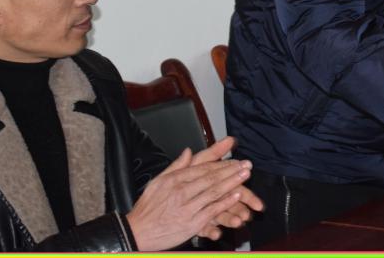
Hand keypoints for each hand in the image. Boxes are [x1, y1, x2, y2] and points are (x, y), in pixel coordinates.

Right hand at [126, 138, 259, 250]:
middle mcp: (182, 191)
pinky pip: (212, 210)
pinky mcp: (191, 223)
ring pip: (214, 192)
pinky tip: (236, 196)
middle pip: (212, 178)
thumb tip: (188, 151)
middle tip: (247, 164)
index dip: (221, 163)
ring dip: (232, 183)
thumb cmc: (147, 208)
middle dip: (231, 170)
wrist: (136, 232)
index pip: (203, 168)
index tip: (235, 159)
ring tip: (245, 175)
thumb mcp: (158, 182)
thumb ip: (176, 166)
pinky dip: (225, 202)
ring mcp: (187, 207)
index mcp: (175, 179)